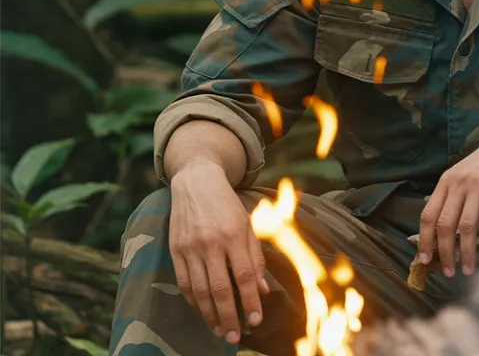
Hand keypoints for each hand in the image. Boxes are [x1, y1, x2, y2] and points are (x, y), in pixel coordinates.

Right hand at [169, 160, 269, 345]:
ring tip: (220, 331)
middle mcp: (211, 242)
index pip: (244, 275)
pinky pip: (184, 283)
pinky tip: (203, 312)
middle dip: (229, 316)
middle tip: (235, 336)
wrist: (197, 181)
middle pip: (220, 288)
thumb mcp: (248, 224)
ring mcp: (190, 247)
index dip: (251, 301)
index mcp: (234, 234)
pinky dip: (194, 302)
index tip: (257, 320)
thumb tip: (263, 290)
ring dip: (210, 315)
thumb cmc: (227, 205)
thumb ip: (255, 257)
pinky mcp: (175, 250)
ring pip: (200, 291)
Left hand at [417, 121, 478, 275]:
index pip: (428, 214)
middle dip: (444, 252)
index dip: (424, 239)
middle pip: (444, 223)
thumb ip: (453, 195)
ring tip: (468, 270)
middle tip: (448, 272)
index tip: (425, 260)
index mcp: (446, 181)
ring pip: (466, 225)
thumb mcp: (464, 174)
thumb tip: (441, 228)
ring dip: (465, 252)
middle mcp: (459, 183)